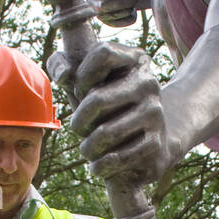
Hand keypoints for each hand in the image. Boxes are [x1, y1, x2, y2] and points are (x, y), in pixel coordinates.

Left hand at [64, 41, 177, 186]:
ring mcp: (155, 113)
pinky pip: (117, 158)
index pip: (104, 52)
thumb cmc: (109, 106)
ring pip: (105, 133)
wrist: (153, 139)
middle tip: (78, 129)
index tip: (80, 91)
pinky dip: (101, 166)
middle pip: (97, 99)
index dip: (83, 74)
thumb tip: (63, 76)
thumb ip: (64, 65)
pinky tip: (97, 166)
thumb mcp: (88, 81)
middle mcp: (148, 83)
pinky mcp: (155, 143)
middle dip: (79, 121)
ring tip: (88, 150)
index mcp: (135, 60)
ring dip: (88, 148)